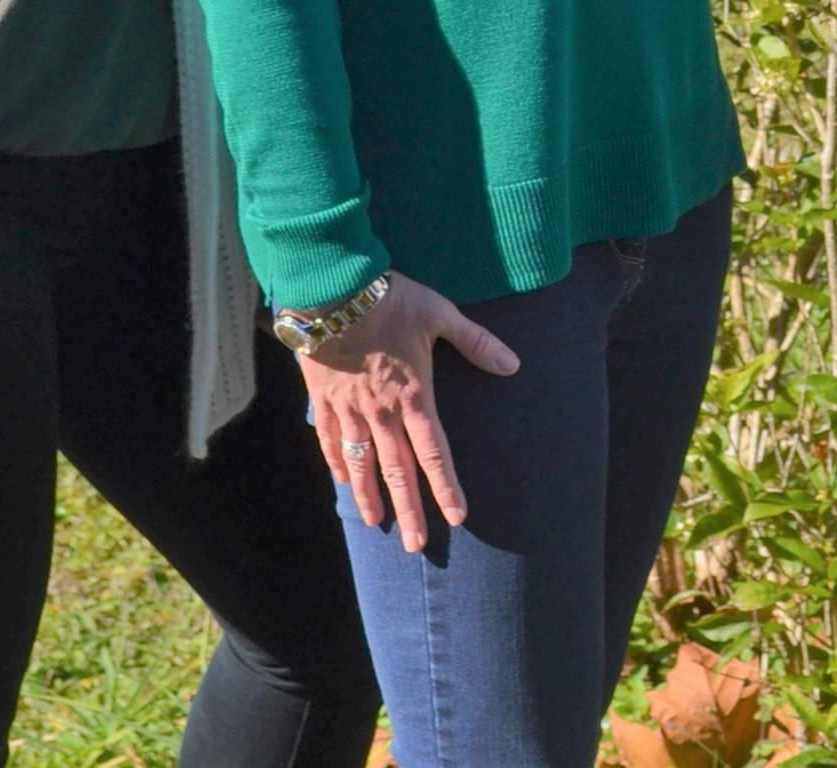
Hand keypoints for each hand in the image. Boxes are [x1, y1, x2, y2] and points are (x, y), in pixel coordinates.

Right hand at [296, 273, 519, 552]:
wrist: (330, 291)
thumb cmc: (391, 299)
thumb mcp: (441, 315)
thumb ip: (477, 343)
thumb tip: (513, 365)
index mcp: (414, 396)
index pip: (434, 453)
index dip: (446, 487)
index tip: (457, 517)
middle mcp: (381, 412)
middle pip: (397, 470)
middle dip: (409, 509)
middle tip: (415, 544)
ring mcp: (349, 408)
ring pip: (360, 464)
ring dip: (369, 496)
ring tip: (376, 524)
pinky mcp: (323, 399)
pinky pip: (330, 440)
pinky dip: (337, 463)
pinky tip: (341, 481)